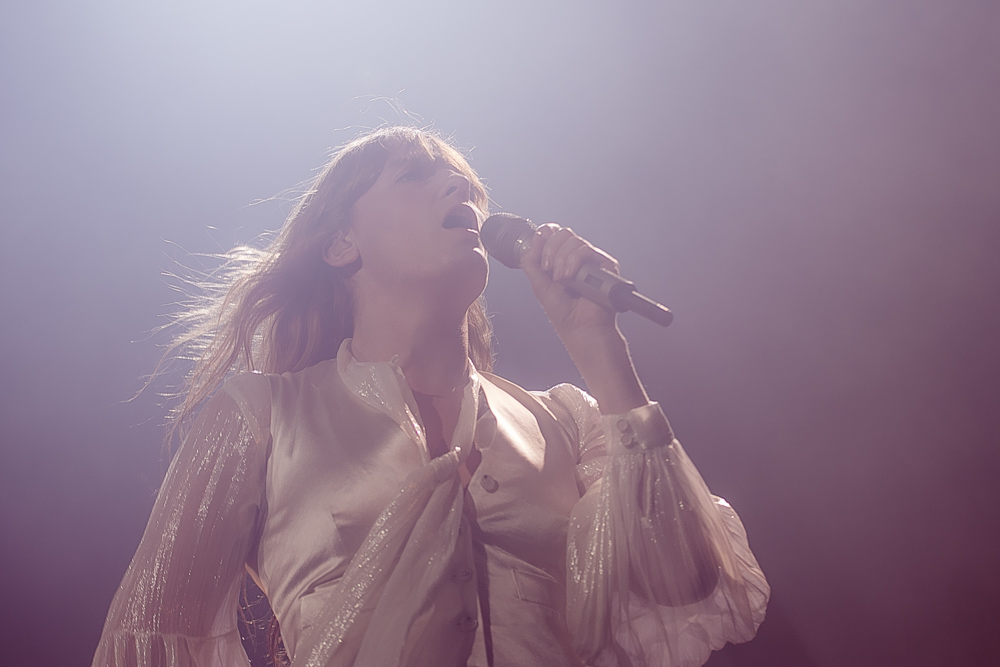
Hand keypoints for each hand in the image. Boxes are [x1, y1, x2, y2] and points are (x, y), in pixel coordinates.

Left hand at [520, 223, 620, 340]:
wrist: (580, 327)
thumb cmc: (563, 312)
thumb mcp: (538, 284)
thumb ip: (531, 261)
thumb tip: (536, 236)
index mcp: (562, 259)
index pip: (554, 233)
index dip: (545, 236)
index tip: (539, 251)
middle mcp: (578, 257)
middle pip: (563, 233)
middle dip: (550, 250)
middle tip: (549, 271)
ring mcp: (592, 260)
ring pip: (573, 240)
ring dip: (561, 260)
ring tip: (562, 279)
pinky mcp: (605, 265)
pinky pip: (586, 250)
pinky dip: (573, 262)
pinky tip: (571, 277)